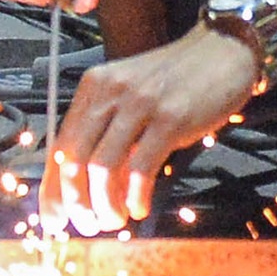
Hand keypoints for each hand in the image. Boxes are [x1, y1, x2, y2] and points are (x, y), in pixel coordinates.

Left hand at [49, 24, 265, 222]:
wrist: (224, 50)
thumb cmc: (178, 78)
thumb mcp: (133, 94)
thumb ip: (109, 130)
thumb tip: (89, 183)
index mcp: (95, 87)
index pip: (60, 145)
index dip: (52, 188)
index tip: (54, 217)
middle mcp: (111, 92)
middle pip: (75, 159)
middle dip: (76, 202)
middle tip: (87, 225)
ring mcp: (140, 104)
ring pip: (103, 167)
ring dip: (105, 204)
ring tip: (115, 219)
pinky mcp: (170, 119)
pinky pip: (140, 168)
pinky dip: (135, 196)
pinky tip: (139, 207)